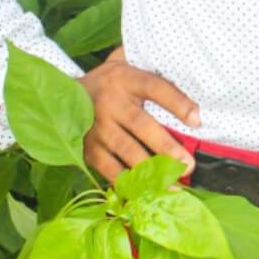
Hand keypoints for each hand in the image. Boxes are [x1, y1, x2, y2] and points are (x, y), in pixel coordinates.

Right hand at [79, 45, 200, 185]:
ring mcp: (97, 127)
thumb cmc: (110, 83)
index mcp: (125, 79)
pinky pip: (110, 169)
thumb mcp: (126, 65)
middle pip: (140, 124)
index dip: (176, 103)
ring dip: (152, 169)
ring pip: (126, 150)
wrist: (62, 96)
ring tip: (174, 184)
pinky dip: (129, 183)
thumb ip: (151, 67)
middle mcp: (110, 102)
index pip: (154, 87)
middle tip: (188, 164)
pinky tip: (147, 193)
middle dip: (166, 146)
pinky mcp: (89, 149)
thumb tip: (188, 79)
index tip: (196, 120)